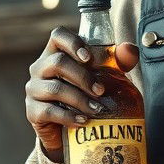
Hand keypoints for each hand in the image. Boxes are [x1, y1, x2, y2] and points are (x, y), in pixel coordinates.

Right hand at [25, 27, 138, 161]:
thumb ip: (118, 61)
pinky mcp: (32, 111)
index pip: (58, 36)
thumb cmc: (87, 93)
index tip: (88, 58)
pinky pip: (48, 111)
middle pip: (58, 62)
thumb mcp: (104, 76)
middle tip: (101, 91)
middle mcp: (41, 68)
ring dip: (80, 99)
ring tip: (97, 109)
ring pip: (54, 88)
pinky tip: (83, 121)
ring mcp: (34, 89)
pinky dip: (68, 117)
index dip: (72, 42)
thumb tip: (130, 49)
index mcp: (57, 53)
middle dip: (83, 77)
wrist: (71, 127)